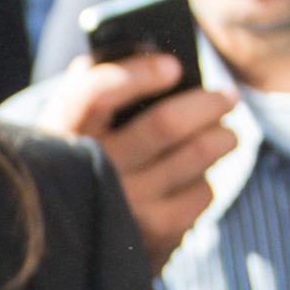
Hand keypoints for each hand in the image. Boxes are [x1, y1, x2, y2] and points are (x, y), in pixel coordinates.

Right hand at [46, 53, 236, 270]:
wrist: (65, 240)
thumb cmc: (77, 158)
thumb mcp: (69, 123)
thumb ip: (94, 83)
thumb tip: (150, 48)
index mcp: (61, 132)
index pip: (95, 92)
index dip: (138, 74)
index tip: (174, 66)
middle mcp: (89, 171)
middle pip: (166, 124)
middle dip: (209, 103)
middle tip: (228, 96)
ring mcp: (123, 205)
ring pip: (196, 156)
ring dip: (222, 137)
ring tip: (226, 134)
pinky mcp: (154, 235)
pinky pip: (202, 193)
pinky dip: (207, 178)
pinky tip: (197, 176)